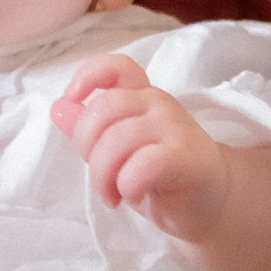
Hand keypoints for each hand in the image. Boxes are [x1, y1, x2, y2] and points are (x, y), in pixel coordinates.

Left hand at [52, 53, 228, 235]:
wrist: (210, 203)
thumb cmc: (160, 177)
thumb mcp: (116, 152)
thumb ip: (91, 129)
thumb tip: (59, 107)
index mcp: (141, 96)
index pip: (116, 66)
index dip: (88, 77)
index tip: (73, 101)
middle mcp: (158, 103)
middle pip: (104, 108)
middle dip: (87, 147)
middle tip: (98, 178)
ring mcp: (175, 126)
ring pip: (117, 139)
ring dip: (104, 175)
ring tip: (111, 195)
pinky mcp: (186, 157)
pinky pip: (142, 164)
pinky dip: (127, 184)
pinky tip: (131, 195)